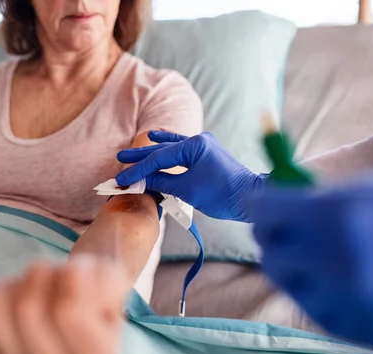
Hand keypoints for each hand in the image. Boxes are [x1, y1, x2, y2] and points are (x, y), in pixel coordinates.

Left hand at [0, 256, 130, 353]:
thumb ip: (105, 281)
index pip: (69, 312)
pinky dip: (3, 284)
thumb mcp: (114, 280)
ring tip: (44, 286)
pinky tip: (22, 296)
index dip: (72, 277)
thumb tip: (70, 280)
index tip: (82, 279)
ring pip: (2, 306)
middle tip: (59, 278)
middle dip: (46, 276)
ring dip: (25, 281)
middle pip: (28, 308)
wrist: (72, 304)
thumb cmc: (94, 292)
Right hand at [116, 131, 264, 221]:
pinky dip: (167, 146)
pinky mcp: (205, 153)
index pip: (159, 158)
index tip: (123, 178)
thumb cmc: (223, 194)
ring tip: (130, 153)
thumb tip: (141, 180)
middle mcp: (199, 141)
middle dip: (140, 158)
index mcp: (195, 146)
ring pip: (170, 149)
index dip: (139, 169)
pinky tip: (154, 136)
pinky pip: (181, 148)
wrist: (251, 198)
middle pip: (162, 150)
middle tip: (120, 160)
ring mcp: (203, 145)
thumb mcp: (188, 190)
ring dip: (150, 153)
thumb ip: (162, 182)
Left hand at [247, 171, 372, 350]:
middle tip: (282, 228)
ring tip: (314, 254)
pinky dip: (316, 290)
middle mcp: (332, 259)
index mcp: (338, 213)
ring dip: (292, 264)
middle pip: (269, 249)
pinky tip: (336, 279)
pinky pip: (312, 305)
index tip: (262, 202)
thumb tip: (280, 192)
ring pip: (286, 280)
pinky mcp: (351, 327)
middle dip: (273, 235)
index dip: (261, 204)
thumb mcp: (372, 189)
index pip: (265, 210)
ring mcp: (342, 298)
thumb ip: (322, 193)